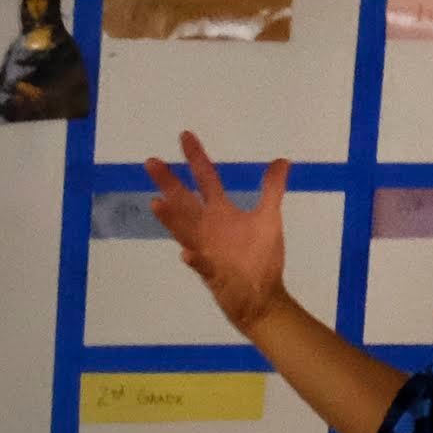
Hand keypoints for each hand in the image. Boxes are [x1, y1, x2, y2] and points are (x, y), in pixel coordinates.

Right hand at [140, 133, 293, 332]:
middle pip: (184, 201)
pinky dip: (195, 261)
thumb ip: (272, 189)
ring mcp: (206, 250)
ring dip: (171, 219)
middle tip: (151, 162)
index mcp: (220, 214)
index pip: (206, 179)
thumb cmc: (261, 258)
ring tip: (156, 203)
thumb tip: (281, 161)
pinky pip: (201, 266)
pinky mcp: (213, 274)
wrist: (261, 297)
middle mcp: (207, 228)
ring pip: (184, 231)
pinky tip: (187, 254)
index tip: (185, 136)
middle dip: (169, 182)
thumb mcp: (269, 218)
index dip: (196, 158)